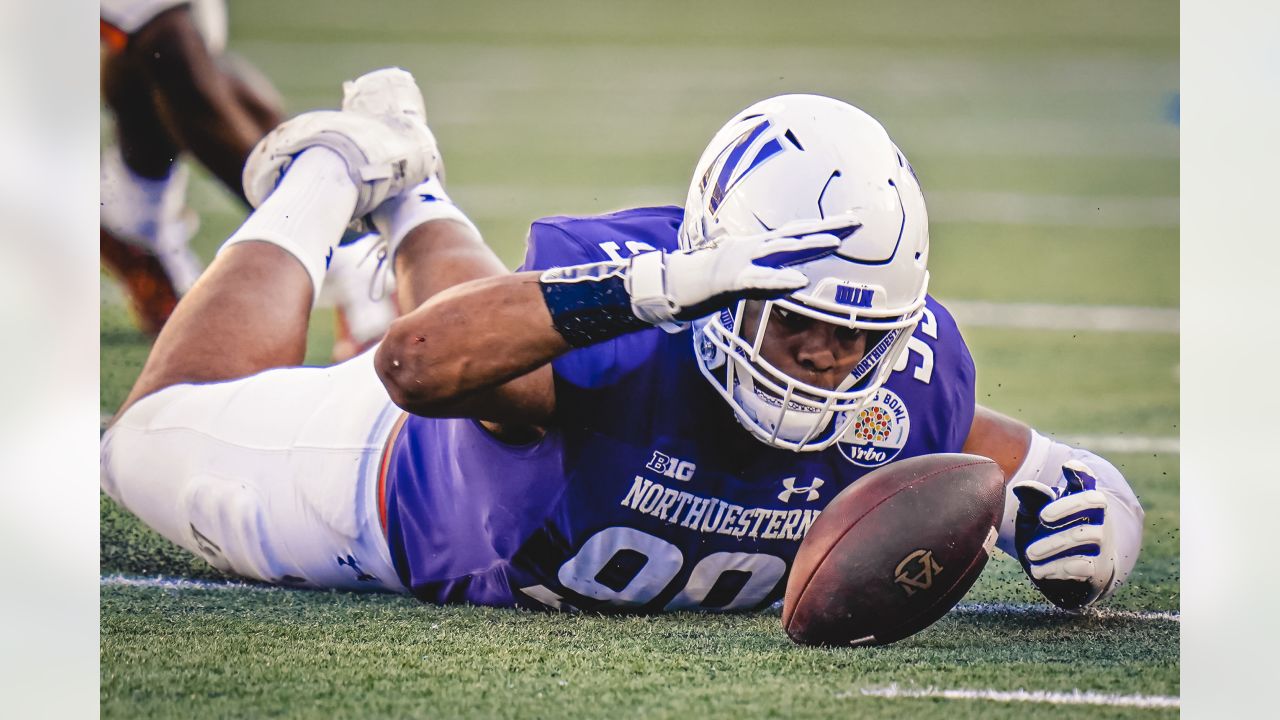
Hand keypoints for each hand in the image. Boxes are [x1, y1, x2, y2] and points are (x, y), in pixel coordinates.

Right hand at [626, 232, 840, 326]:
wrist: (671, 284)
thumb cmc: (706, 280)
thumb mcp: (741, 272)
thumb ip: (764, 272)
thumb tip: (784, 276)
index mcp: (759, 248)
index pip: (798, 234)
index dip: (826, 227)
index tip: (853, 221)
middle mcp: (756, 249)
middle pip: (798, 235)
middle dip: (829, 228)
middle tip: (859, 221)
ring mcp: (744, 261)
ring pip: (782, 251)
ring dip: (810, 246)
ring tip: (837, 242)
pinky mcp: (733, 280)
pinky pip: (760, 281)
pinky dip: (781, 281)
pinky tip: (801, 283)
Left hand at [1012, 460, 1117, 609]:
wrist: (1068, 580)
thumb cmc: (1049, 537)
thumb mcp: (1035, 518)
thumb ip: (1032, 502)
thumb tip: (1022, 486)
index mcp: (1079, 500)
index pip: (1087, 480)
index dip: (1081, 472)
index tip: (1068, 467)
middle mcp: (1096, 517)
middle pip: (1093, 500)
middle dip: (1067, 506)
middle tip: (1043, 517)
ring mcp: (1100, 542)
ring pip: (1083, 535)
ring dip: (1053, 544)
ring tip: (1030, 553)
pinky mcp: (1097, 568)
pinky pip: (1082, 564)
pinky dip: (1057, 567)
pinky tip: (1038, 570)